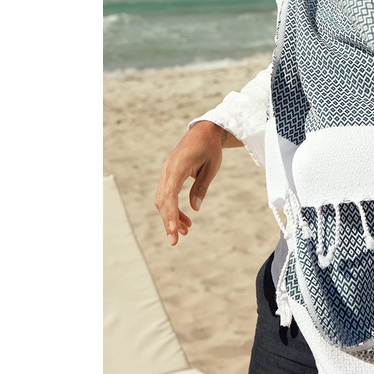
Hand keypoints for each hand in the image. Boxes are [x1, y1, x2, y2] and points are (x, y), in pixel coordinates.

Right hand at [155, 121, 224, 245]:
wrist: (204, 131)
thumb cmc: (210, 148)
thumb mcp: (211, 167)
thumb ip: (201, 187)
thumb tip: (194, 209)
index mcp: (178, 166)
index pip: (170, 194)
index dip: (171, 213)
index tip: (173, 230)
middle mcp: (168, 170)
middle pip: (163, 200)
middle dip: (167, 222)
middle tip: (176, 241)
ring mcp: (167, 172)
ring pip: (163, 200)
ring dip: (171, 217)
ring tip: (185, 231)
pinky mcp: (169, 175)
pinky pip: (167, 195)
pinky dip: (173, 209)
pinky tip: (185, 220)